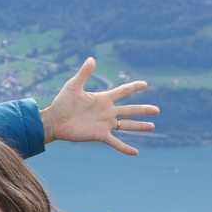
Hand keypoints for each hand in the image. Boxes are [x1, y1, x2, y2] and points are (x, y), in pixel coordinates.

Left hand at [39, 56, 157, 156]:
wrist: (54, 121)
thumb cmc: (62, 102)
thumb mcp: (73, 86)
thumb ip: (84, 73)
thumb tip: (92, 59)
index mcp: (103, 99)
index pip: (122, 92)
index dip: (133, 87)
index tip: (145, 84)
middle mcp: (107, 111)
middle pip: (129, 109)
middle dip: (143, 110)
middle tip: (157, 110)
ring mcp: (105, 124)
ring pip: (126, 125)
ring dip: (139, 126)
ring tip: (152, 126)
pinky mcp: (100, 135)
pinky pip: (116, 142)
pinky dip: (125, 148)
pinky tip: (136, 152)